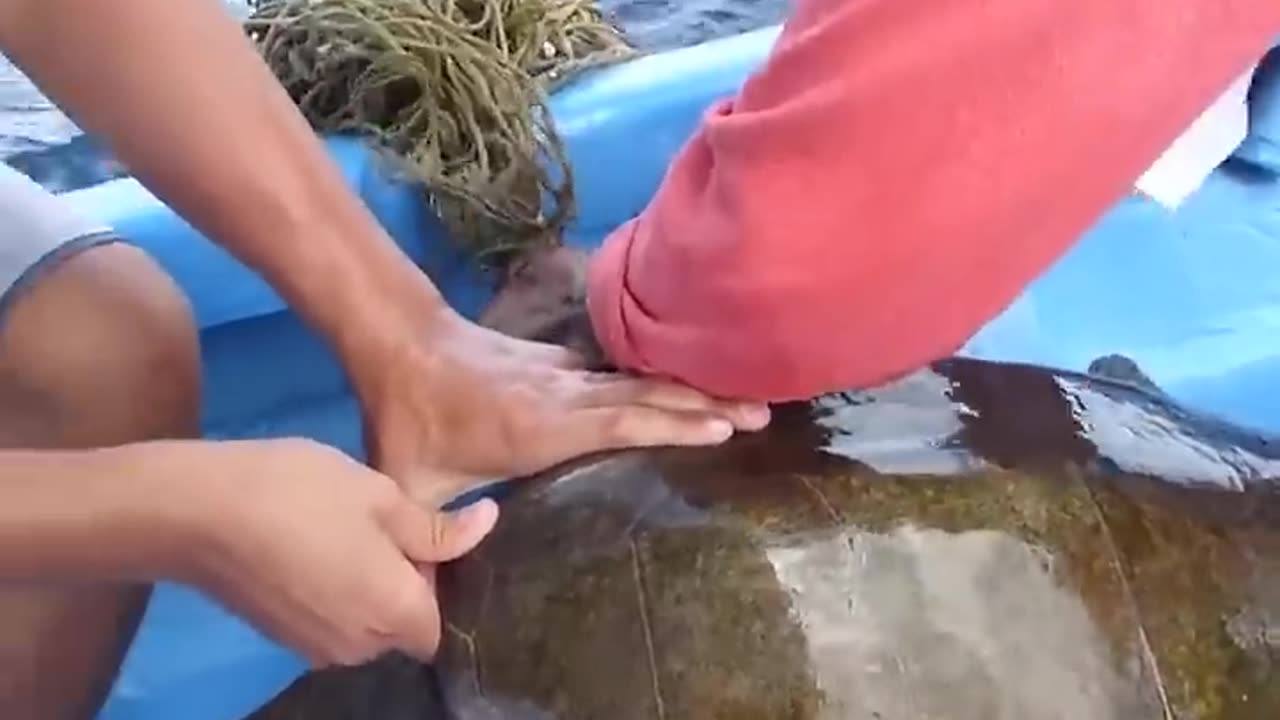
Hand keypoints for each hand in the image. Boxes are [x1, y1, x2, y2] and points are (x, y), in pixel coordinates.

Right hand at [148, 438, 497, 665]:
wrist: (194, 512)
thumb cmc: (299, 493)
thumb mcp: (380, 495)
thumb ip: (436, 527)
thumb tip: (487, 526)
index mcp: (396, 614)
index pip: (441, 623)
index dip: (439, 582)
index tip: (424, 538)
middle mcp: (361, 647)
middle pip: (405, 628)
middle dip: (404, 584)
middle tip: (382, 524)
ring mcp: (317, 647)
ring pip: (367, 626)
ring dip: (368, 588)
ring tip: (343, 530)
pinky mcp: (283, 638)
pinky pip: (331, 623)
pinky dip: (333, 593)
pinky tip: (311, 547)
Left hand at [354, 245, 769, 505]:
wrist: (401, 341)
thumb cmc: (409, 418)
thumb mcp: (412, 484)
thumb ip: (427, 540)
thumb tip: (427, 606)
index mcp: (538, 426)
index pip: (617, 421)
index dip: (671, 422)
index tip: (724, 428)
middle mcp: (564, 395)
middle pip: (646, 396)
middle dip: (707, 403)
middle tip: (763, 413)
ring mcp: (566, 374)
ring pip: (641, 381)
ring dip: (694, 389)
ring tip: (746, 398)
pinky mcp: (563, 364)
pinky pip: (623, 374)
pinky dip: (662, 382)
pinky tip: (690, 390)